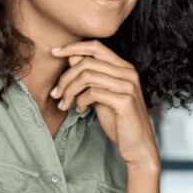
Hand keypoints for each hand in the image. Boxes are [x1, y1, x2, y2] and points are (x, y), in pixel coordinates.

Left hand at [51, 42, 158, 170]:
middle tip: (56, 94)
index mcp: (124, 67)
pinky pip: (93, 92)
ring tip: (64, 105)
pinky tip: (81, 110)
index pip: (95, 47)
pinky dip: (80, 101)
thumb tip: (71, 58)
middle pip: (87, 61)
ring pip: (87, 76)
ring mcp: (128, 85)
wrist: (137, 146)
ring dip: (69, 91)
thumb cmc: (118, 121)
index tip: (54, 52)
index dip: (72, 47)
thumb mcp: (101, 95)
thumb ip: (90, 77)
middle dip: (65, 77)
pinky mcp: (125, 100)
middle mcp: (128, 72)